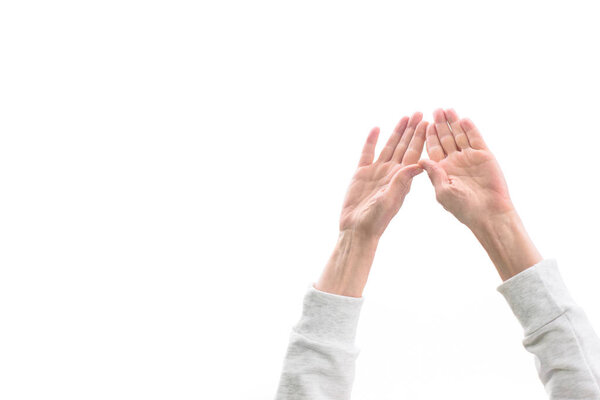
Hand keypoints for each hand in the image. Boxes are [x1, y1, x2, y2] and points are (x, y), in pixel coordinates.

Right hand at [315, 112, 427, 296]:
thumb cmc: (376, 219)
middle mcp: (392, 172)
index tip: (428, 122)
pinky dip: (372, 141)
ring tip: (404, 117)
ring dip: (396, 132)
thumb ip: (401, 182)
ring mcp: (377, 172)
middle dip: (412, 130)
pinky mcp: (362, 173)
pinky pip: (368, 153)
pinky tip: (376, 129)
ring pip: (388, 147)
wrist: (357, 229)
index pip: (414, 153)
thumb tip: (417, 165)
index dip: (421, 138)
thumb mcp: (391, 201)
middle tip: (420, 112)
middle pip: (404, 146)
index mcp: (402, 178)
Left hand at [418, 109, 513, 230]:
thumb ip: (434, 174)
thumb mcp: (443, 192)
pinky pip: (476, 139)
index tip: (422, 124)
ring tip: (447, 109)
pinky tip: (463, 119)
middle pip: (445, 138)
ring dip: (454, 123)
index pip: (433, 148)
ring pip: (460, 136)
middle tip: (435, 110)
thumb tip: (421, 159)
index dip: (429, 136)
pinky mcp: (484, 156)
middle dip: (440, 125)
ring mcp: (469, 157)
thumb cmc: (464, 208)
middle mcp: (455, 161)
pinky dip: (470, 129)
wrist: (489, 213)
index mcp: (442, 170)